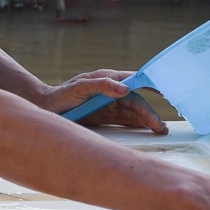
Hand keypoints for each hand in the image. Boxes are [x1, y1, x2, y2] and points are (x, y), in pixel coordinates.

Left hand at [36, 69, 166, 134]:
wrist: (46, 109)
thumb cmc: (61, 95)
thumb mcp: (79, 88)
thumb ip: (102, 85)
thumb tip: (125, 88)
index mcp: (107, 78)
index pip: (133, 80)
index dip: (149, 84)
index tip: (163, 91)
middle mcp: (111, 91)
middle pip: (135, 100)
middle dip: (149, 112)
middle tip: (160, 125)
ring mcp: (110, 104)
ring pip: (133, 112)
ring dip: (146, 120)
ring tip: (159, 130)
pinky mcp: (106, 116)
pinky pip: (125, 120)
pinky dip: (137, 125)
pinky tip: (147, 131)